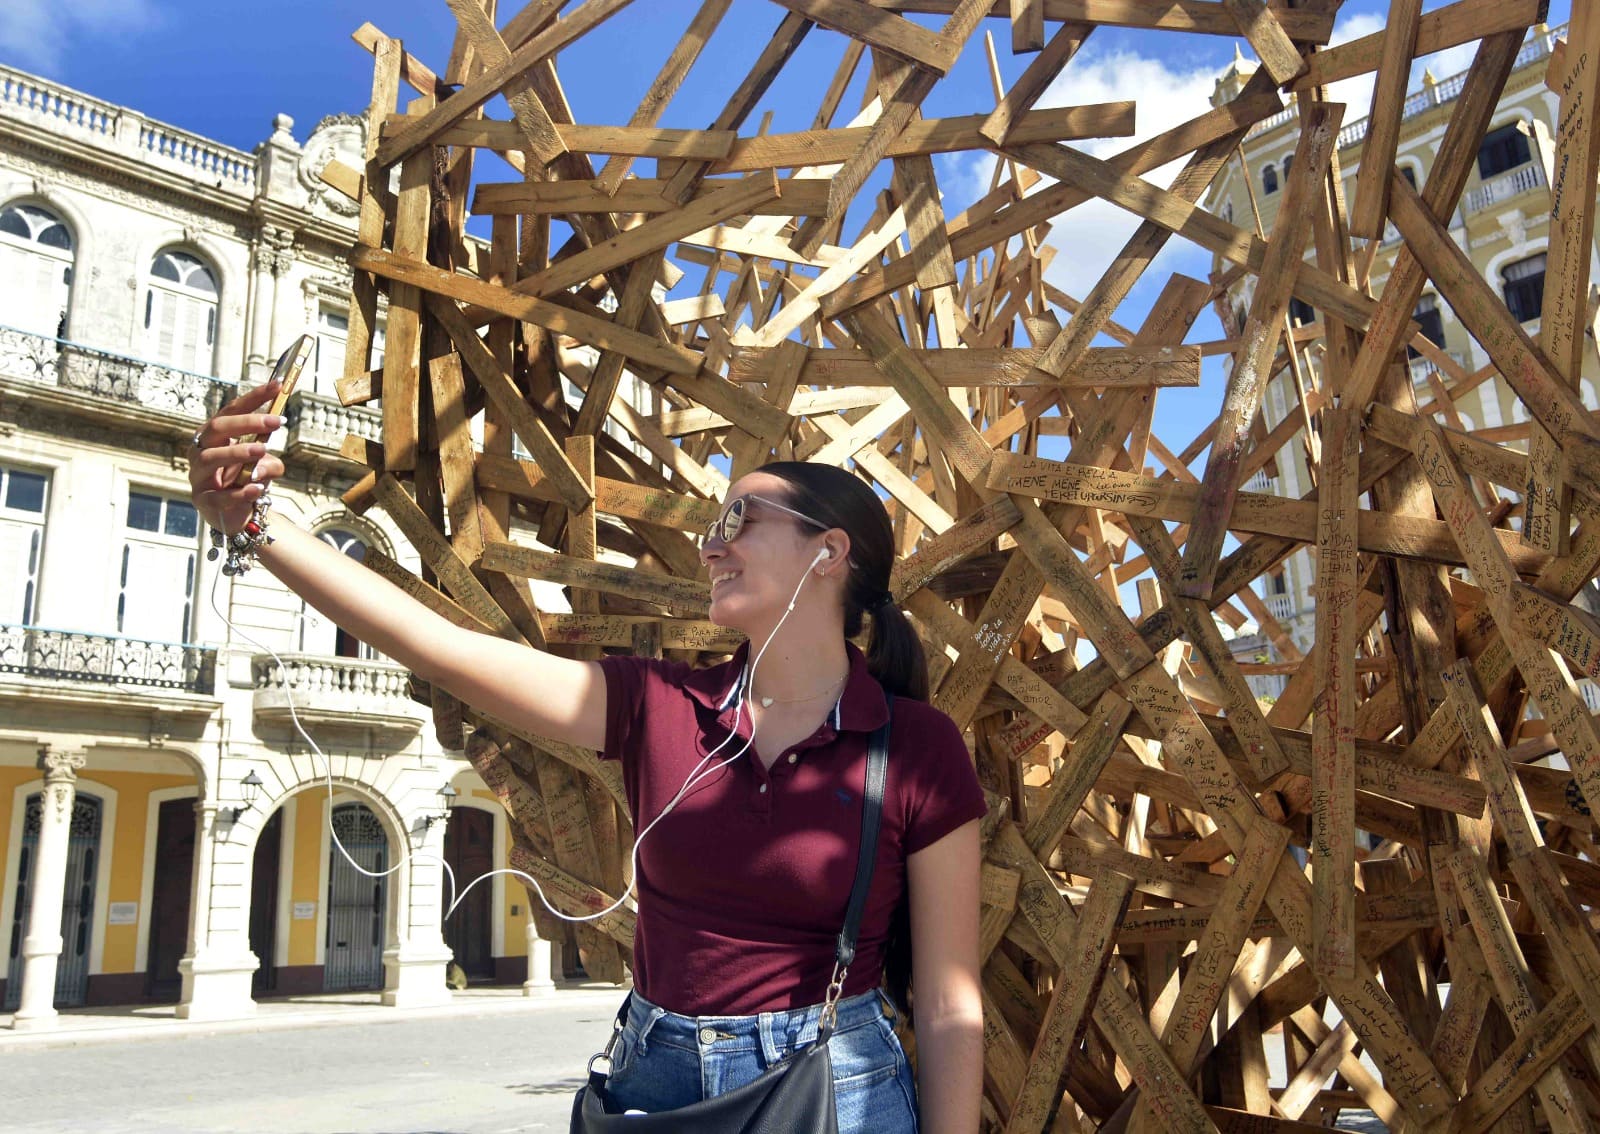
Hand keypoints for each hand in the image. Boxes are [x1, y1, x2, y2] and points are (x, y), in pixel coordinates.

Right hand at [188, 381, 287, 533]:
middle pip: (217, 429)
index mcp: (214, 437)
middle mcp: (201, 451)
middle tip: (276, 421)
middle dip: (247, 422)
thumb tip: (265, 463)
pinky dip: (239, 492)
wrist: (238, 515)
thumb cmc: (247, 480)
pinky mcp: (203, 501)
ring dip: (237, 452)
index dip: (253, 398)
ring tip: (262, 451)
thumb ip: (269, 462)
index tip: (277, 386)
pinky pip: (219, 496)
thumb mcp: (263, 466)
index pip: (231, 411)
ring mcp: (199, 476)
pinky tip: (257, 488)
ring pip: (211, 458)